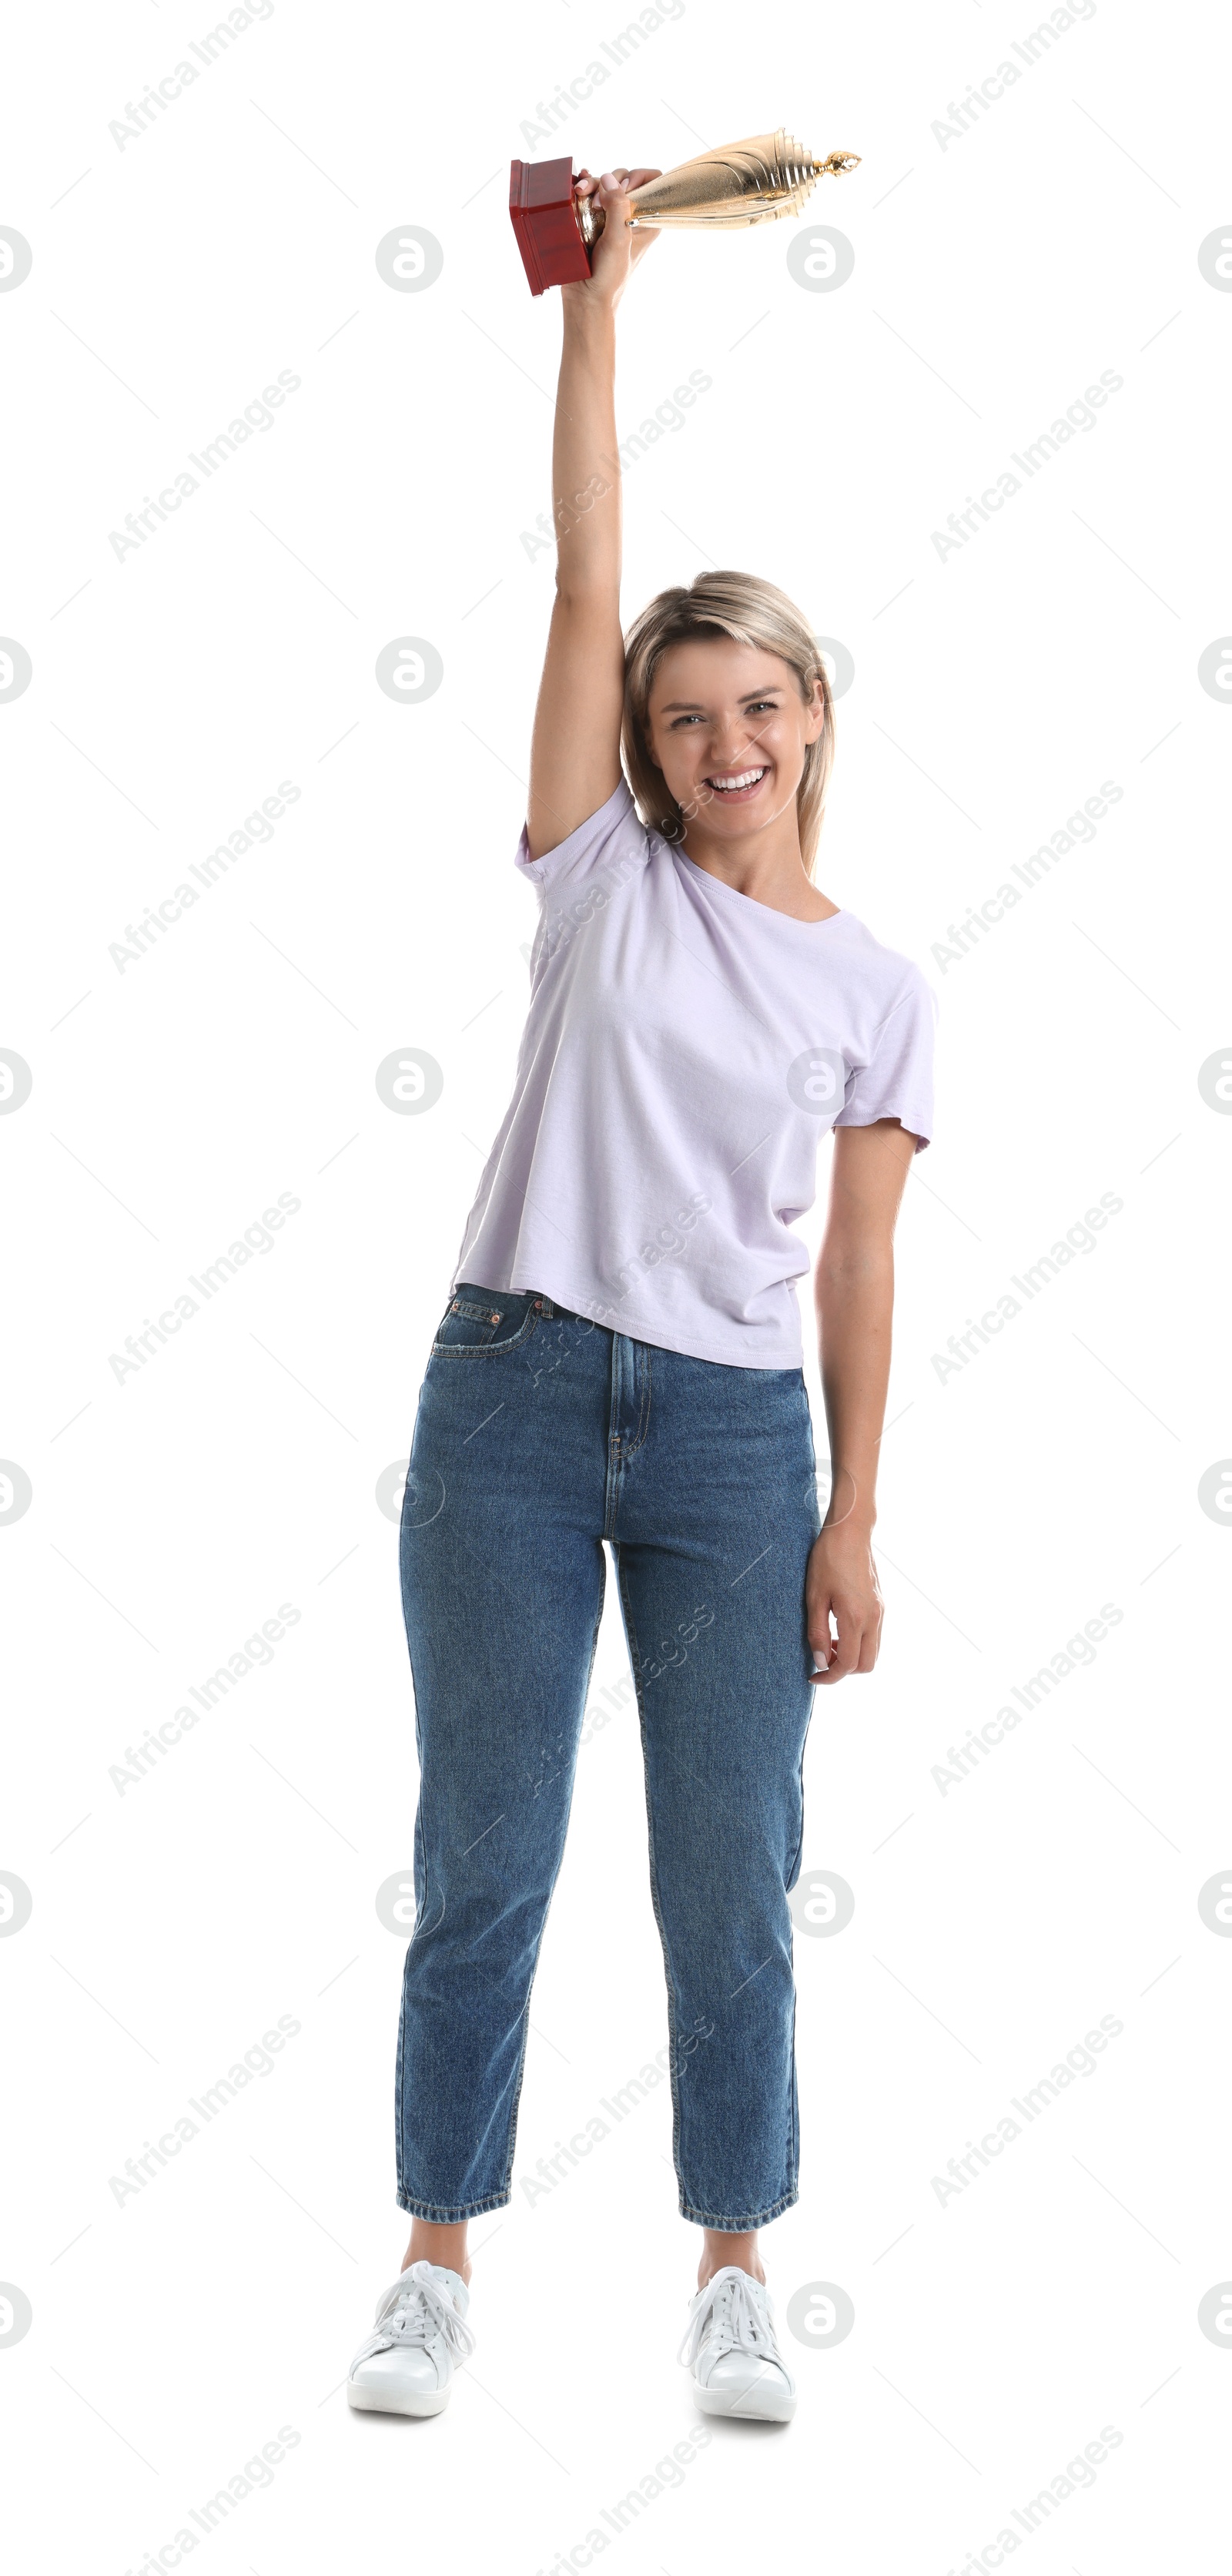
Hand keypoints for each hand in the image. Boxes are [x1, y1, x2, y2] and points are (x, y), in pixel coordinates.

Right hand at [563, 166, 661, 312]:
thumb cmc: (609, 276)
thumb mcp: (619, 240)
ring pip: (604, 184)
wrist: (585, 296)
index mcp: (646, 219)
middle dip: (611, 182)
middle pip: (625, 179)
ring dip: (592, 184)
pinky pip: (588, 194)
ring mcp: (609, 216)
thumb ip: (618, 208)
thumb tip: (609, 179)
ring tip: (580, 193)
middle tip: (599, 203)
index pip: (653, 182)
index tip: (625, 188)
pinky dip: (583, 187)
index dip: (640, 177)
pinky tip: (577, 186)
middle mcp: (629, 215)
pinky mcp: (591, 219)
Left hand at [805, 1523, 882, 1685]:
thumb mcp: (814, 1597)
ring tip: (829, 1642)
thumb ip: (818, 1632)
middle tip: (822, 1660)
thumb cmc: (827, 1560)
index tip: (813, 1677)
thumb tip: (821, 1661)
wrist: (850, 1532)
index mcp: (856, 1618)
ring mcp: (881, 1611)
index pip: (847, 1664)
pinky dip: (859, 1643)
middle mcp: (874, 1618)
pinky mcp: (881, 1605)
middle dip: (844, 1671)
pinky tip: (840, 1629)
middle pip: (866, 1665)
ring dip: (852, 1657)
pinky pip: (874, 1636)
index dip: (829, 1677)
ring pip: (873, 1652)